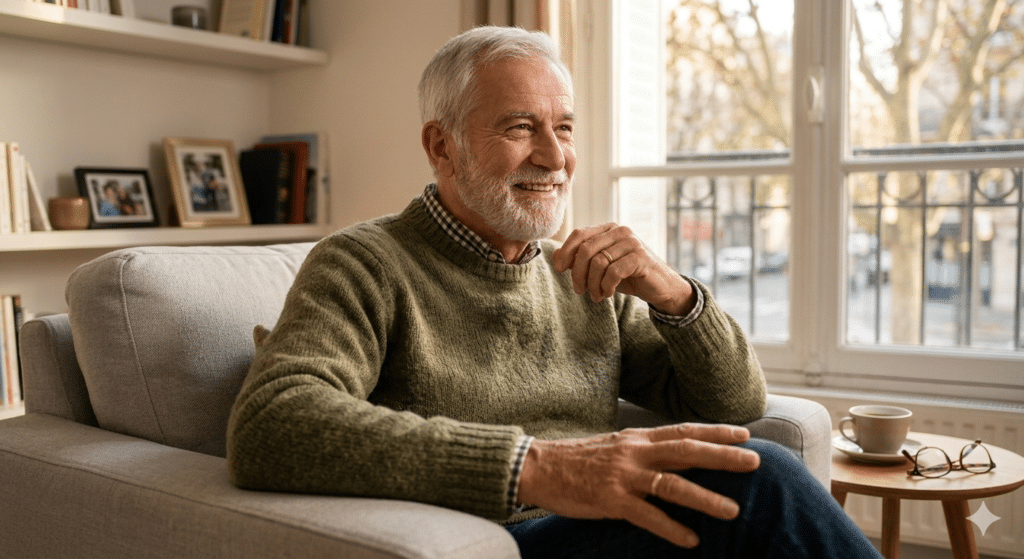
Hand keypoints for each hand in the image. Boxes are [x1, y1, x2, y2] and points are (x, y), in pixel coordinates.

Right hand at [516, 423, 759, 547]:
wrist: (538, 467)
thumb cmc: (579, 459)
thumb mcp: (616, 446)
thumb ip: (645, 450)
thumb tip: (677, 456)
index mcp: (637, 438)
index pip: (683, 430)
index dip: (715, 431)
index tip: (744, 433)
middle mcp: (635, 453)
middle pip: (686, 451)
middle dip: (722, 456)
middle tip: (754, 462)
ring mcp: (623, 476)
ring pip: (672, 485)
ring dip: (705, 498)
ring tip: (733, 510)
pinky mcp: (611, 500)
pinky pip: (647, 516)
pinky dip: (671, 529)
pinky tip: (691, 540)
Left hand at [552, 223, 694, 314]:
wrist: (659, 286)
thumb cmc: (628, 275)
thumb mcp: (600, 267)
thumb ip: (579, 259)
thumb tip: (554, 255)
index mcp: (608, 229)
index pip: (579, 234)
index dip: (565, 252)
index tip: (559, 270)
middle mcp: (620, 231)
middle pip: (586, 249)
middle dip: (578, 273)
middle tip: (579, 290)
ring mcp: (631, 243)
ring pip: (598, 262)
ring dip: (593, 284)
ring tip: (595, 296)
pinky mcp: (640, 258)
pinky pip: (613, 271)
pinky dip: (606, 285)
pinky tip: (608, 293)